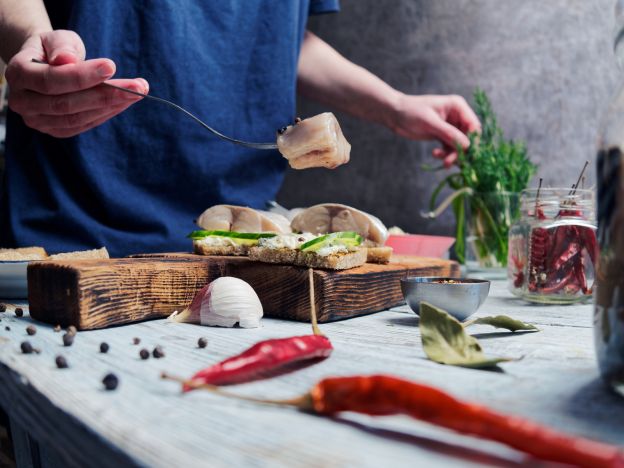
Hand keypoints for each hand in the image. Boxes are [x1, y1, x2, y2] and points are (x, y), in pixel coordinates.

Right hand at [6, 30, 147, 137]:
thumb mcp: (56, 39)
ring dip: (112, 106)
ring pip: (77, 118)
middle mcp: (23, 102)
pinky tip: (125, 102)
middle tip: (139, 86)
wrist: (47, 65)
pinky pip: (84, 125)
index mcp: (18, 74)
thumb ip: (61, 47)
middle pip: (66, 104)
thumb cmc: (54, 49)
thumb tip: (66, 61)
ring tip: (138, 92)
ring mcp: (39, 120)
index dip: (82, 76)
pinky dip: (107, 114)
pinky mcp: (57, 131)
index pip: (51, 80)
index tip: (111, 66)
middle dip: (105, 95)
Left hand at [390, 94, 480, 167]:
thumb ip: (449, 134)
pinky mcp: (443, 135)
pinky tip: (435, 154)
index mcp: (458, 107)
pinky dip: (446, 154)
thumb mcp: (430, 123)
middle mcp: (457, 116)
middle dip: (460, 151)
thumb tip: (468, 145)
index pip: (474, 125)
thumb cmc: (411, 112)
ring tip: (442, 161)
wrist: (394, 114)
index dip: (473, 140)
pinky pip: (450, 148)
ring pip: (460, 145)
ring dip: (452, 155)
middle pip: (468, 138)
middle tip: (449, 162)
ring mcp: (450, 126)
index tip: (466, 153)